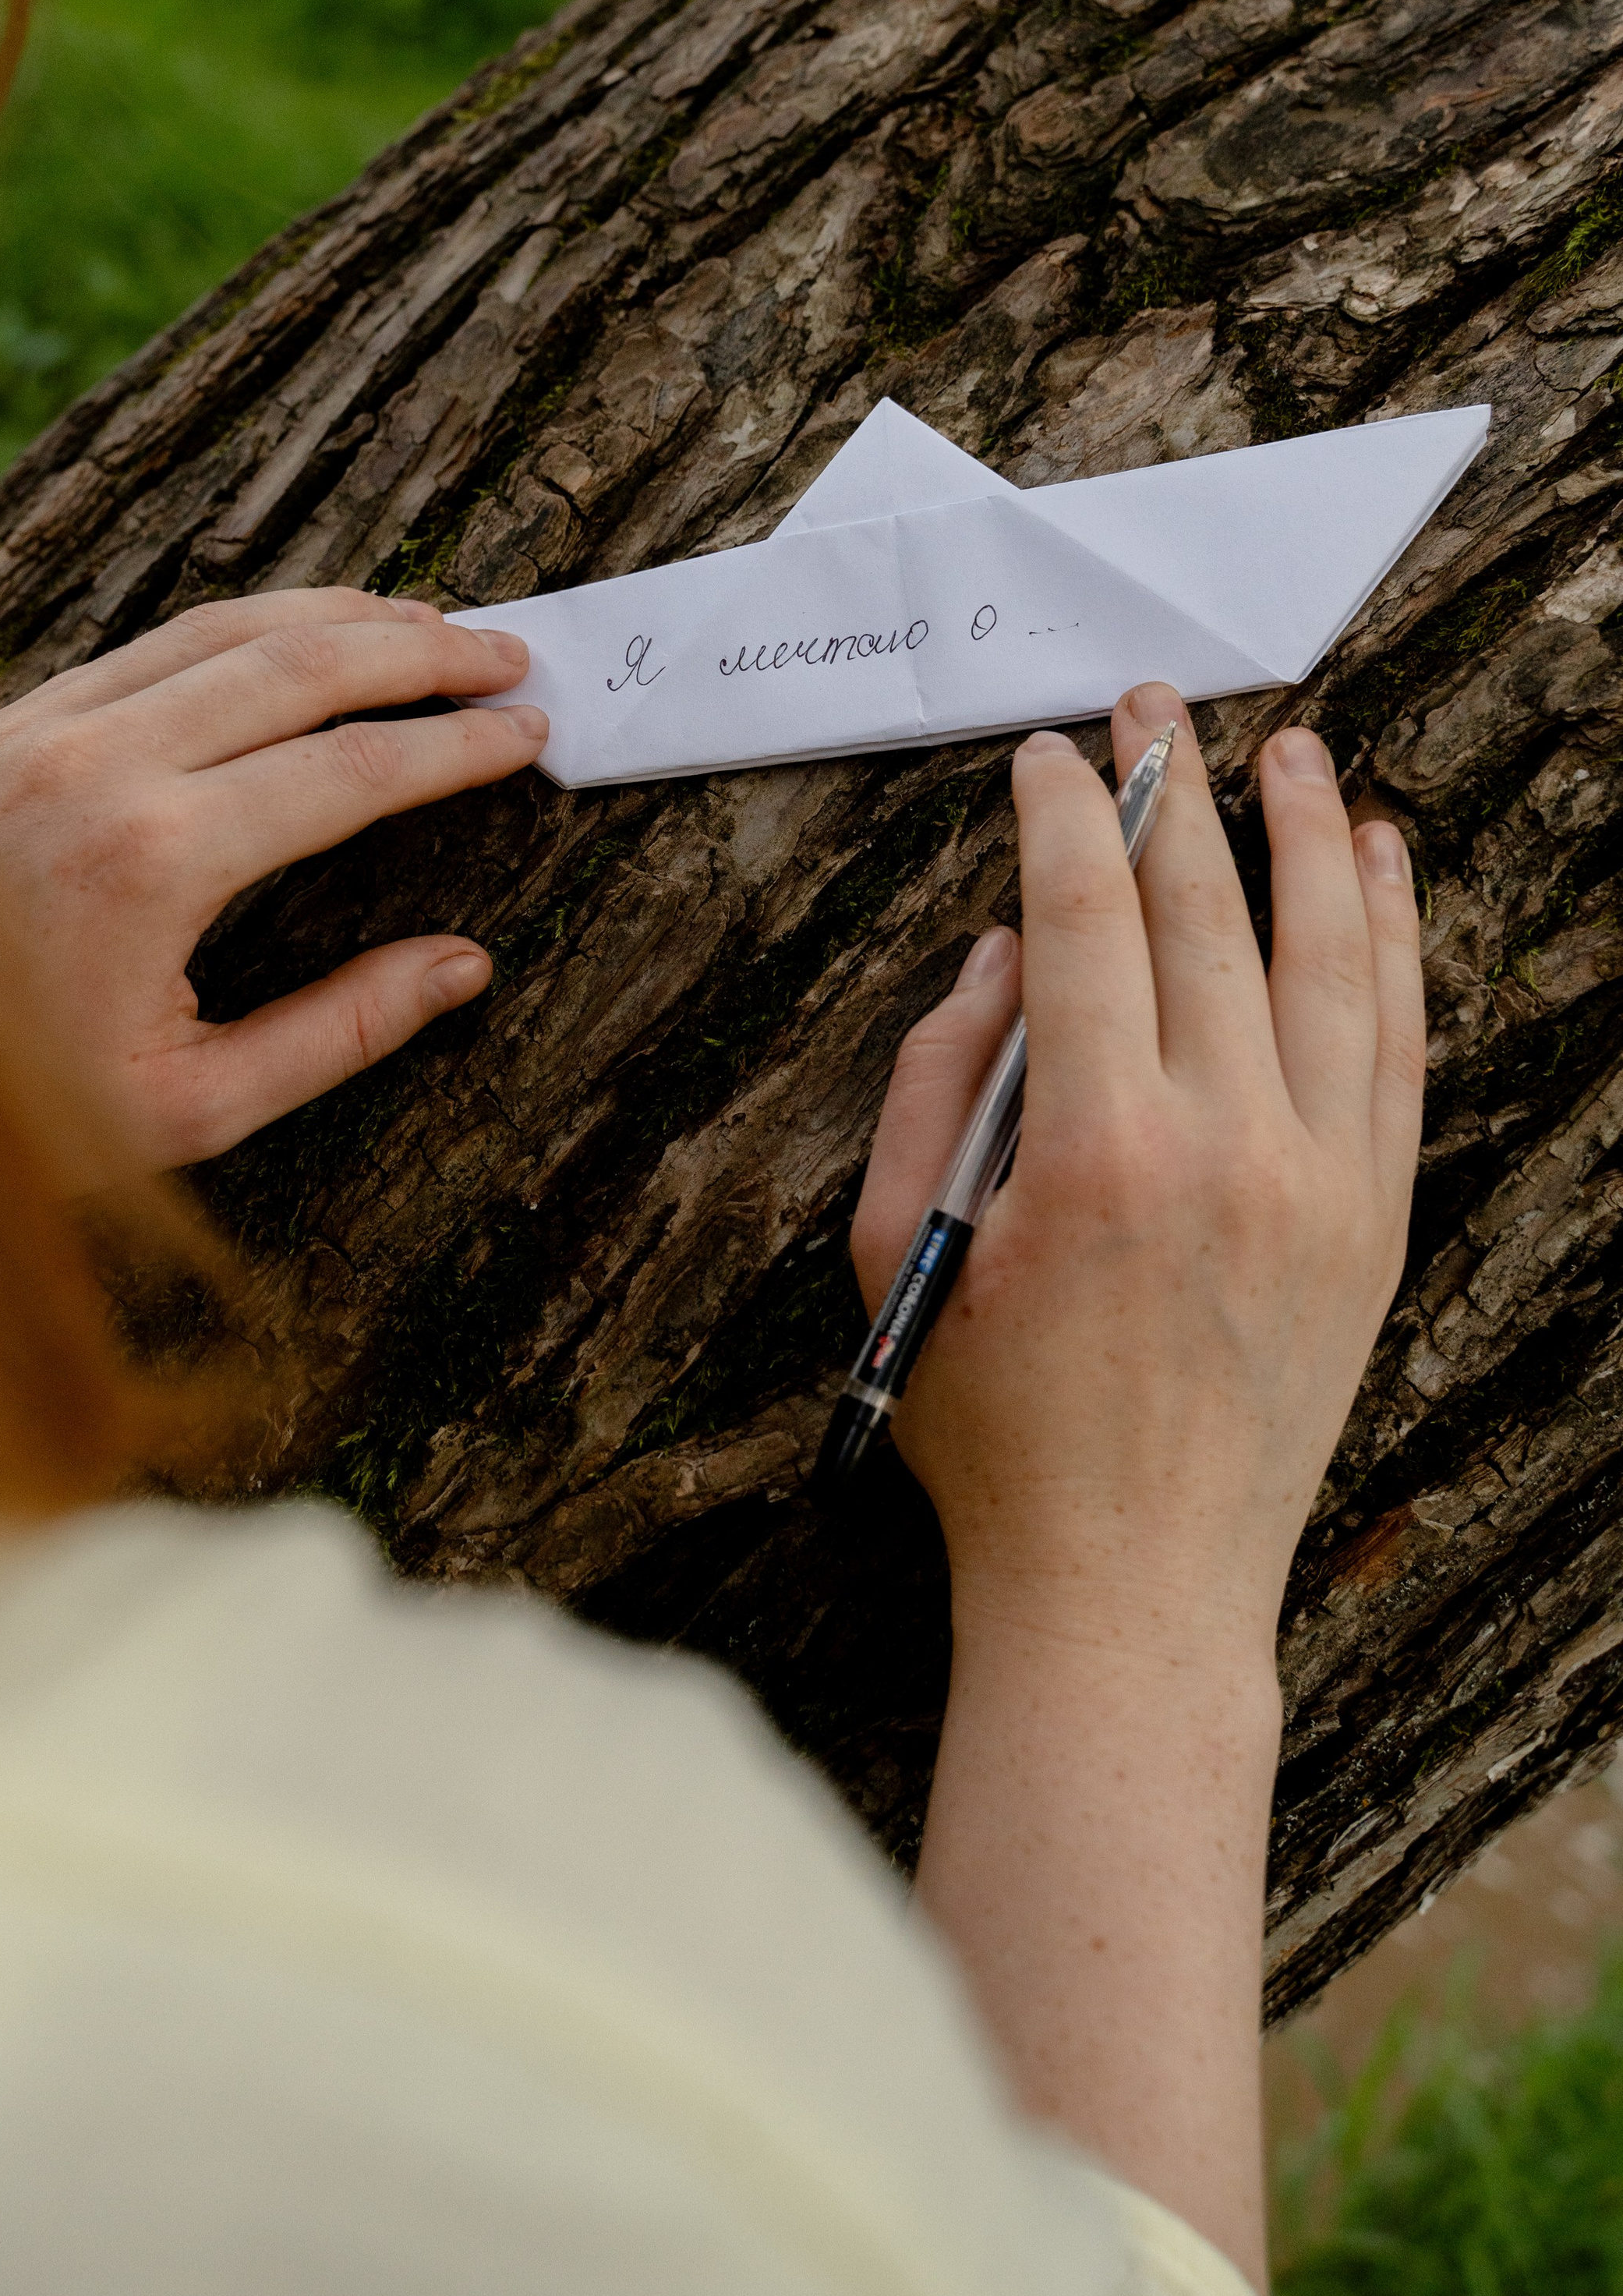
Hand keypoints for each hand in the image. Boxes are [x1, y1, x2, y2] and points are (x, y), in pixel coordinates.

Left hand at [0, 590, 544, 1172]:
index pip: (353, 769)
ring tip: (427, 621)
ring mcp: (36, 731)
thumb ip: (340, 1030)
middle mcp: (97, 766)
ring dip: (338, 615)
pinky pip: (144, 646)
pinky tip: (296, 640)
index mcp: (156, 860)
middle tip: (508, 651)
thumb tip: (464, 966)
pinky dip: (241, 629)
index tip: (530, 732)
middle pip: (301, 664)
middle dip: (420, 649)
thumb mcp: (192, 1109)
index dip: (456, 747)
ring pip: (221, 627)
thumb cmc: (12, 1112)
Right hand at [853, 681, 1423, 1670]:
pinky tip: (1384, 871)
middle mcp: (1228, 1147)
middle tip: (1150, 711)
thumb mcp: (897, 1250)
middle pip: (1209, 917)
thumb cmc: (991, 1427)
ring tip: (1292, 752)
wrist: (1129, 1584)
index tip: (1049, 757)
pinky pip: (1398, 1047)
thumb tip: (1001, 953)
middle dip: (1174, 793)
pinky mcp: (1373, 1223)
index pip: (1088, 923)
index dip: (1065, 820)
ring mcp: (1320, 1183)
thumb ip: (936, 1082)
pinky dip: (1397, 944)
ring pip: (1332, 960)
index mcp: (1096, 1149)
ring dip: (1312, 839)